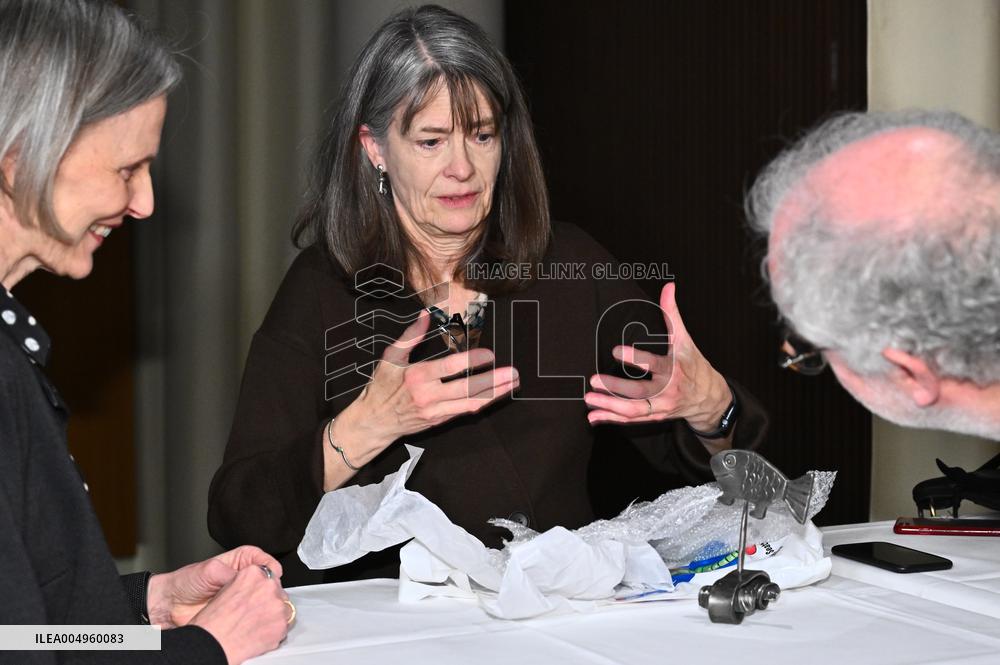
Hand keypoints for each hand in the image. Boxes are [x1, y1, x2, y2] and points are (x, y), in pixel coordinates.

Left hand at [146, 545, 282, 627]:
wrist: (170, 605)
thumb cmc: (186, 582)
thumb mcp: (209, 571)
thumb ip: (230, 573)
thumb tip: (247, 579)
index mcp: (239, 561)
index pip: (262, 559)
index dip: (270, 565)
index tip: (275, 573)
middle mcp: (242, 577)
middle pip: (265, 579)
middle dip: (269, 586)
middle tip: (270, 591)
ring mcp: (240, 595)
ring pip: (260, 597)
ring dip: (262, 601)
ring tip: (261, 604)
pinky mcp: (237, 612)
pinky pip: (251, 612)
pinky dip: (253, 615)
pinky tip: (251, 615)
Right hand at [188, 563, 290, 664]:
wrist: (212, 644)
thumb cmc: (212, 622)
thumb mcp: (225, 590)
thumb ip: (244, 585)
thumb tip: (252, 589)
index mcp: (253, 574)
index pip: (268, 576)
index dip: (263, 588)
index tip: (259, 595)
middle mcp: (268, 586)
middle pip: (278, 591)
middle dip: (270, 601)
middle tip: (256, 613)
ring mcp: (277, 605)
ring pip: (284, 608)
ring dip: (274, 615)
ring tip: (257, 625)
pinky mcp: (282, 624)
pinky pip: (283, 626)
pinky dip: (275, 631)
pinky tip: (260, 634)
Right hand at [332, 309, 519, 465]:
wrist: (374, 422)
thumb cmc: (381, 387)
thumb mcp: (391, 358)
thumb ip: (411, 336)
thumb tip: (426, 314)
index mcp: (416, 376)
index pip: (450, 368)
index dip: (472, 361)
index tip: (489, 354)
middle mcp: (428, 396)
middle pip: (467, 388)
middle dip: (493, 380)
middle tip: (513, 372)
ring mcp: (435, 411)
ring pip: (471, 403)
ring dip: (495, 394)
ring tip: (512, 383)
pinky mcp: (439, 420)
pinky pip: (465, 411)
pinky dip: (483, 402)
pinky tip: (497, 395)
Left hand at [584, 283, 730, 431]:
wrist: (709, 398)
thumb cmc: (694, 365)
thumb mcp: (685, 339)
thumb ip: (672, 314)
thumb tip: (669, 286)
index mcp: (674, 369)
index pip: (654, 364)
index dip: (636, 358)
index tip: (616, 350)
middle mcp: (667, 391)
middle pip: (640, 392)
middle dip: (616, 388)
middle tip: (594, 380)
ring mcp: (660, 407)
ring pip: (634, 410)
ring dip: (609, 407)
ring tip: (589, 399)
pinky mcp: (654, 417)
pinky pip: (631, 420)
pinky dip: (612, 419)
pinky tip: (593, 416)